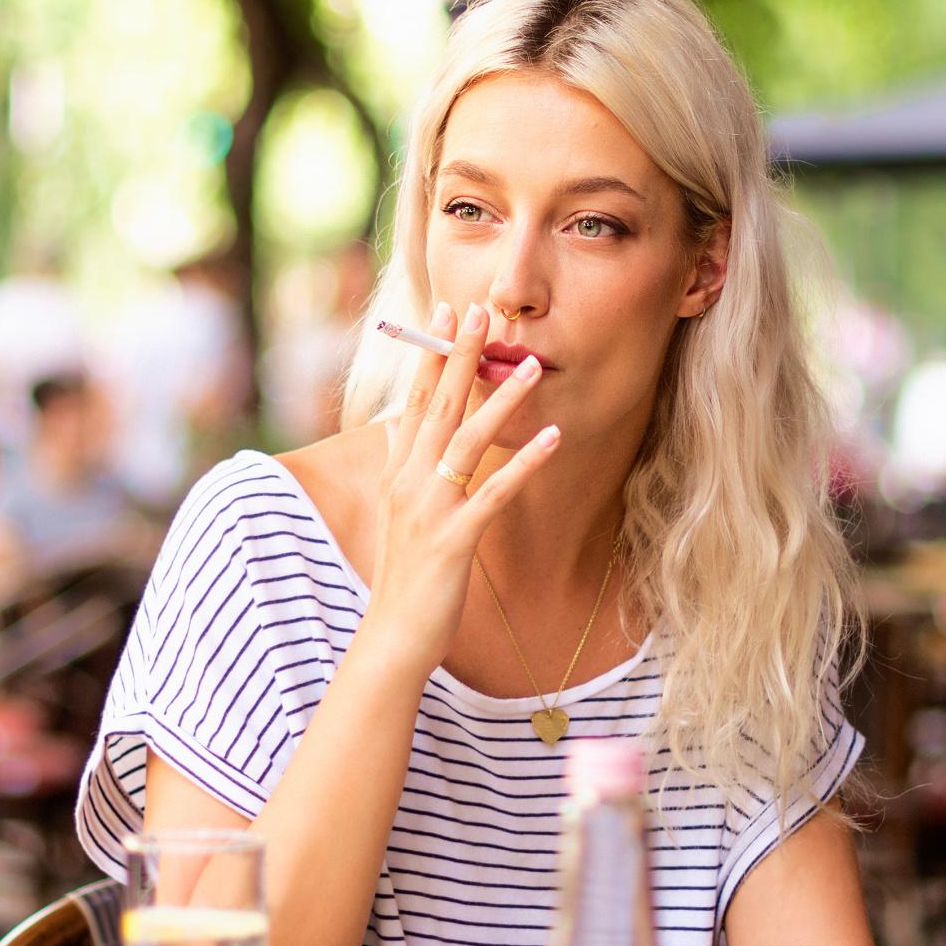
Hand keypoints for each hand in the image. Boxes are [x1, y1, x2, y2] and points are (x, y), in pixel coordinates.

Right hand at [361, 300, 557, 669]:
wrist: (392, 636)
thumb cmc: (407, 577)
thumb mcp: (405, 514)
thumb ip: (411, 470)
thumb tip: (413, 431)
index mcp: (397, 472)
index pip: (414, 400)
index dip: (429, 353)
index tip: (445, 311)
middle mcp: (408, 482)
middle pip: (438, 406)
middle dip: (459, 355)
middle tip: (481, 310)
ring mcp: (429, 509)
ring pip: (467, 441)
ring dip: (500, 399)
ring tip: (530, 364)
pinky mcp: (454, 539)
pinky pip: (494, 492)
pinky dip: (525, 462)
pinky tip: (553, 436)